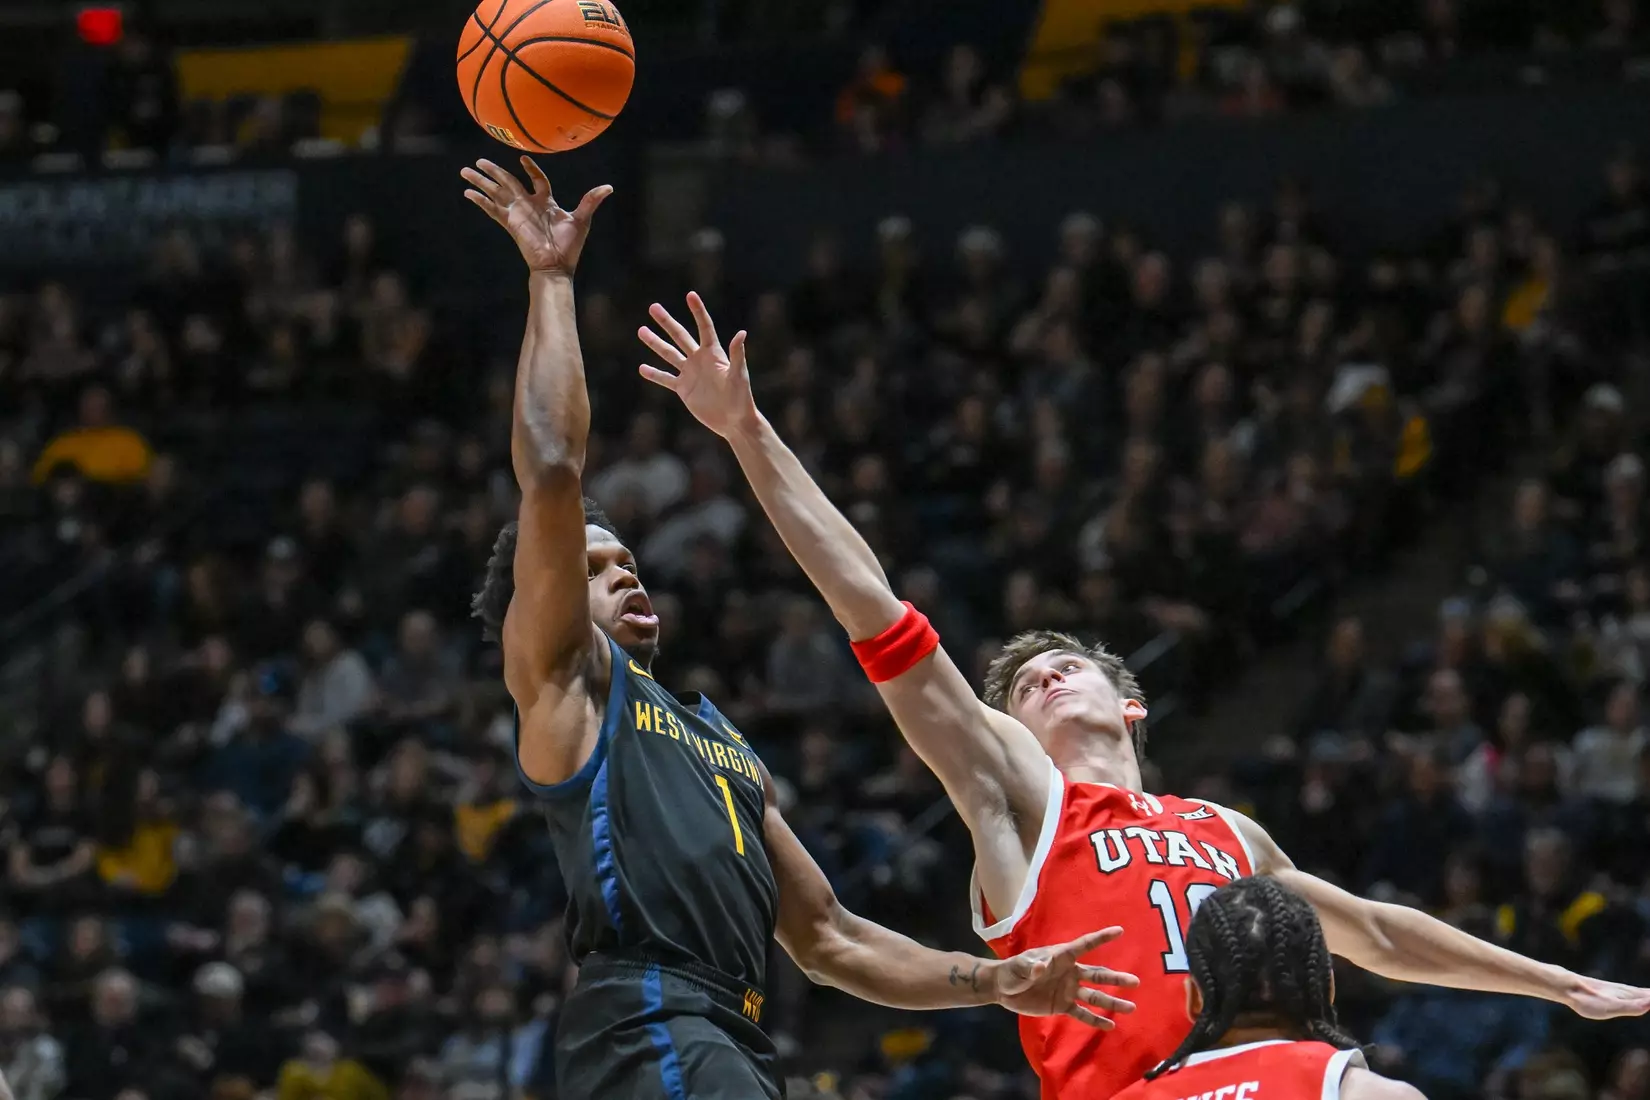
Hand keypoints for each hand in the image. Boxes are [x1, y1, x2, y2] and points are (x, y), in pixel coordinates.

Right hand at [460, 156, 611, 276]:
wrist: (556, 265)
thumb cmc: (570, 245)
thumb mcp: (582, 219)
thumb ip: (591, 200)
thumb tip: (609, 187)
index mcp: (546, 201)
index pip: (537, 180)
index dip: (531, 169)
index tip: (522, 159)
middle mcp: (529, 205)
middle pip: (508, 182)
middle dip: (494, 171)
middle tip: (479, 160)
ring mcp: (517, 213)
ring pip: (496, 192)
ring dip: (481, 181)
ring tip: (465, 171)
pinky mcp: (509, 223)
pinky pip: (492, 209)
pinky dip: (480, 201)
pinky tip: (467, 193)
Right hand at [637, 293, 758, 438]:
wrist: (734, 420)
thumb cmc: (741, 397)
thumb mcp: (738, 375)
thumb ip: (737, 354)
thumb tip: (741, 333)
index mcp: (713, 353)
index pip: (704, 327)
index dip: (697, 311)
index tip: (690, 295)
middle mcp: (699, 360)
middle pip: (680, 336)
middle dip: (666, 322)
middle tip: (653, 307)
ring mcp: (690, 374)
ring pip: (669, 354)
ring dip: (655, 343)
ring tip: (641, 330)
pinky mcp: (683, 389)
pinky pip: (666, 379)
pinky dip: (654, 374)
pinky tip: (642, 367)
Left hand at [988, 926, 1137, 1027]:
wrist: (1003, 989)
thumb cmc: (1012, 971)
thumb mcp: (1019, 967)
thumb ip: (1031, 967)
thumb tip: (1042, 967)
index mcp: (1061, 957)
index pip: (1084, 945)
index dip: (1101, 938)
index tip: (1119, 931)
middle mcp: (1070, 973)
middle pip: (1097, 975)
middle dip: (1116, 978)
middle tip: (1135, 982)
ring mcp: (1068, 990)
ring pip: (1094, 996)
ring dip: (1111, 1002)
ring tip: (1131, 1008)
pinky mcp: (1062, 1006)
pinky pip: (1082, 1013)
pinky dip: (1095, 1020)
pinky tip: (1110, 1026)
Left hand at [1563, 974, 1649, 1018]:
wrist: (1567, 986)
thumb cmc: (1587, 999)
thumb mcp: (1610, 1007)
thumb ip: (1630, 1006)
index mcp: (1629, 996)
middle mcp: (1626, 991)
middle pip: (1648, 994)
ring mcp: (1618, 991)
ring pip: (1641, 992)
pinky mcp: (1611, 991)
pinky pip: (1632, 992)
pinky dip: (1643, 994)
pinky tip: (1641, 995)